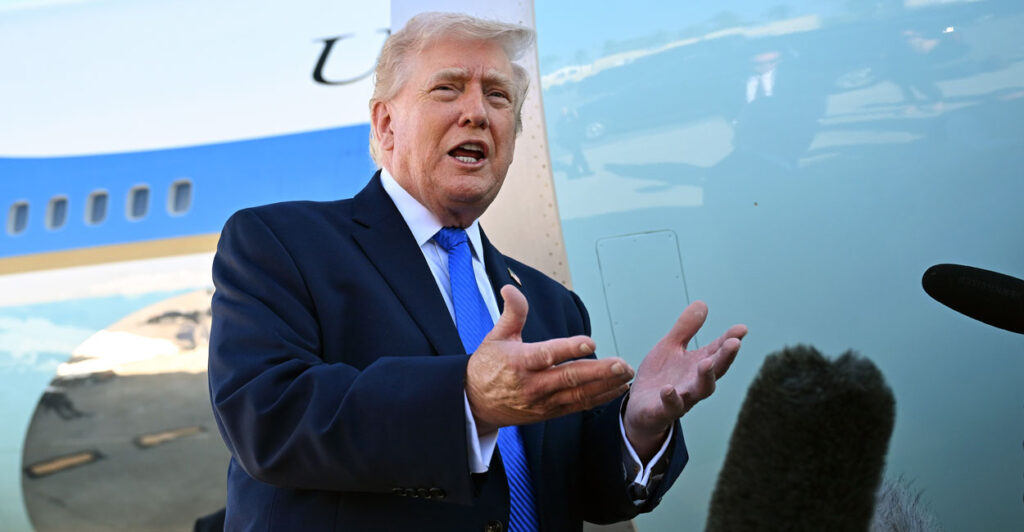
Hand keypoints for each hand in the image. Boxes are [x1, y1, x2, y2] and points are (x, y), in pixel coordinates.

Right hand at [466, 285, 633, 433]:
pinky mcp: (549, 412)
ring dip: (605, 386)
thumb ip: (512, 313)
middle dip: (599, 372)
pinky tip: (617, 389)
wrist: (475, 404)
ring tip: (626, 375)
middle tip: (622, 364)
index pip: (547, 355)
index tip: (590, 342)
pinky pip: (578, 406)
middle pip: (569, 378)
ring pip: (578, 395)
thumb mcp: (495, 336)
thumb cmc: (488, 366)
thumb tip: (510, 287)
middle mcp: (532, 385)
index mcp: (519, 362)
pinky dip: (599, 398)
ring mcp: (542, 402)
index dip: (569, 349)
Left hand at [624, 301, 746, 458]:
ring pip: (700, 390)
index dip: (730, 340)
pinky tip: (668, 389)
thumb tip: (702, 303)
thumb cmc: (660, 376)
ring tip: (707, 363)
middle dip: (725, 357)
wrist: (639, 408)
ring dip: (705, 377)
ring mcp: (682, 397)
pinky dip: (671, 399)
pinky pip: (670, 407)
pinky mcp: (663, 411)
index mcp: (698, 365)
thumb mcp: (670, 347)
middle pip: (715, 370)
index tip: (742, 328)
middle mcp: (694, 382)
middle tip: (734, 343)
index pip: (718, 351)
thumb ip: (686, 329)